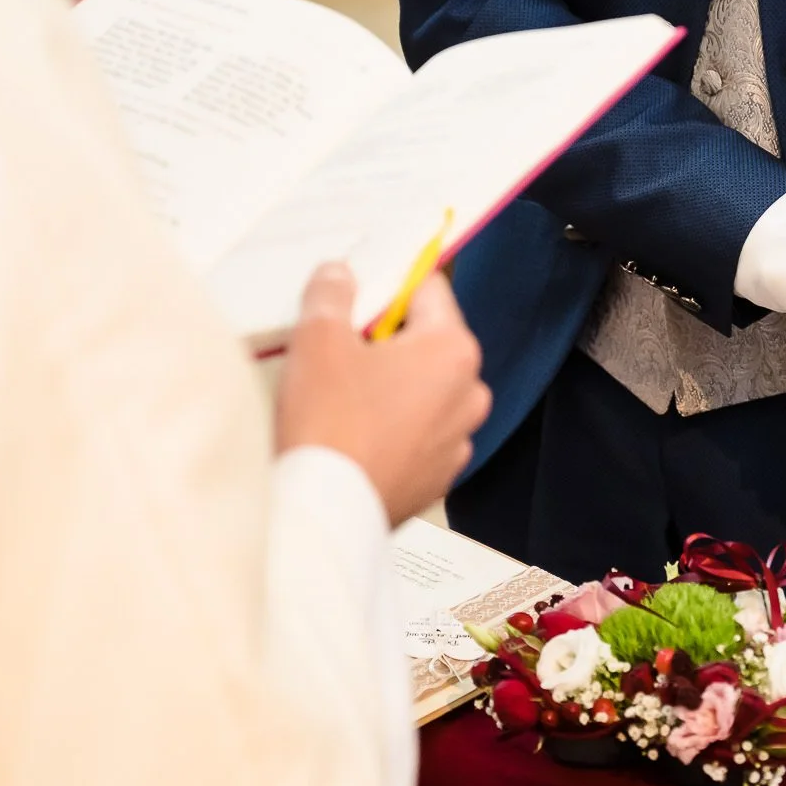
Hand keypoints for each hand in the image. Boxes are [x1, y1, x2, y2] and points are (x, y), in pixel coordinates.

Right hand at [275, 263, 491, 524]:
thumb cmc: (330, 429)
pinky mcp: (437, 475)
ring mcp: (457, 440)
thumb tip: (339, 276)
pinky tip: (353, 432)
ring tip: (341, 395)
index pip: (429, 290)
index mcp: (453, 351)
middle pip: (427, 342)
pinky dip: (391, 426)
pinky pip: (417, 433)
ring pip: (422, 391)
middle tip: (340, 348)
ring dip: (389, 385)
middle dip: (386, 340)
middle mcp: (468, 394)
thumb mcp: (317, 339)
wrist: (326, 510)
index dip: (389, 286)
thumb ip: (331, 294)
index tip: (362, 291)